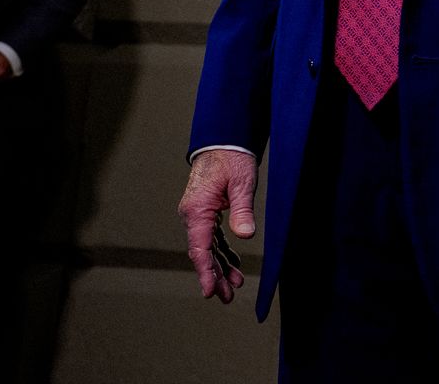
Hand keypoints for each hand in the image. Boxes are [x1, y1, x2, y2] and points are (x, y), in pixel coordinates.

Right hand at [178, 149, 257, 303]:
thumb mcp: (242, 183)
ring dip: (219, 266)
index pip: (199, 248)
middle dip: (214, 276)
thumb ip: (242, 210)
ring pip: (207, 247)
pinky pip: (212, 237)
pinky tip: (233, 265)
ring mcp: (198, 214)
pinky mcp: (207, 212)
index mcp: (197, 210)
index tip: (210, 292)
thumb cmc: (231, 159)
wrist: (223, 140)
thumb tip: (245, 236)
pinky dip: (222, 252)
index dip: (205, 272)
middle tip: (226, 297)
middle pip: (202, 252)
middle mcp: (193, 215)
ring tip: (234, 285)